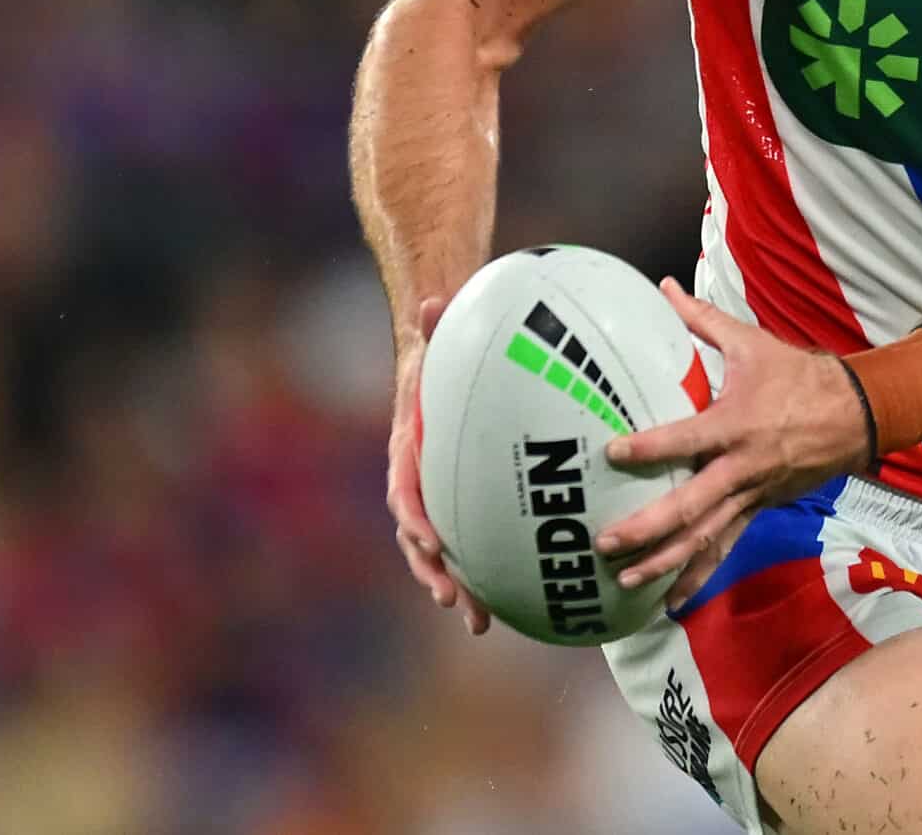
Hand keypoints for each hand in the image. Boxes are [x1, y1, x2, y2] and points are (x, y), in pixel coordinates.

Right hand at [388, 292, 492, 636]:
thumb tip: (434, 299)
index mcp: (410, 449)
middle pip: (419, 538)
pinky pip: (473, 542)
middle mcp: (419, 481)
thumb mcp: (441, 336)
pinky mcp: (464, 503)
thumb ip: (438, 324)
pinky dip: (487, 571)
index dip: (414, 517)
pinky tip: (517, 600)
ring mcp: (440, 496)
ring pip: (443, 553)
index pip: (404, 489)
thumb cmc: (442, 351)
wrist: (437, 365)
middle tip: (453, 602)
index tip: (428, 539)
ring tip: (479, 622)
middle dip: (433, 573)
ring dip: (457, 587)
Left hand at [595, 280, 871, 604]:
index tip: (612, 453)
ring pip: (706, 537)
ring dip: (666, 562)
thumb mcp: (753, 343)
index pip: (686, 439)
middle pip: (692, 506)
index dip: (651, 447)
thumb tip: (664, 286)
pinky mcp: (760, 509)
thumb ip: (703, 320)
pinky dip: (699, 574)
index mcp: (736, 424)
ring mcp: (752, 494)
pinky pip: (726, 546)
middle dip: (648, 528)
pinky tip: (670, 600)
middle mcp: (741, 467)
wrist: (857, 414)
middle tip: (606, 542)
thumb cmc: (799, 376)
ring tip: (626, 581)